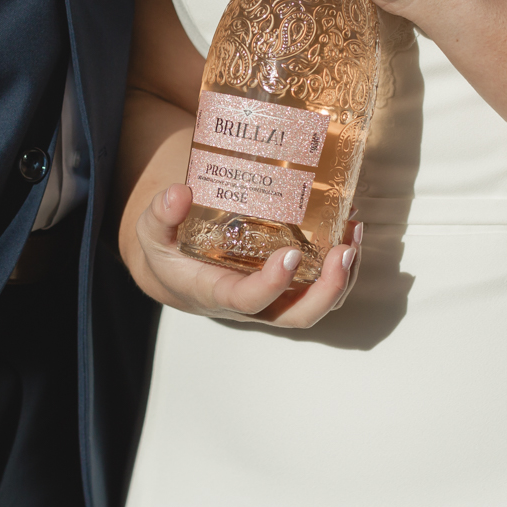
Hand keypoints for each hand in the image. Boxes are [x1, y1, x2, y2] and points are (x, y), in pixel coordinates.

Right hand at [133, 183, 361, 327]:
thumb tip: (180, 192)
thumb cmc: (168, 252)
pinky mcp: (288, 285)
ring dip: (344, 274)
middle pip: (298, 314)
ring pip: (318, 302)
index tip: (290, 255)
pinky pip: (322, 285)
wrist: (178, 270)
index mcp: (217, 293)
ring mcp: (275, 297)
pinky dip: (342, 263)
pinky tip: (348, 229)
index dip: (272, 284)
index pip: (248, 300)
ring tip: (354, 233)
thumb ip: (161, 214)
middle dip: (329, 288)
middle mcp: (252, 304)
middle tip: (344, 250)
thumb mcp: (153, 233)